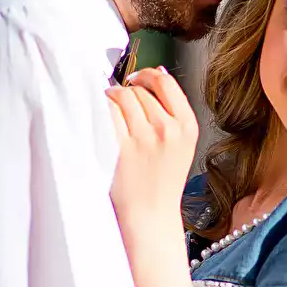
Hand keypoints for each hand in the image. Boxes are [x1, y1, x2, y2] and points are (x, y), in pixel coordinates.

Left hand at [105, 66, 200, 226]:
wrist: (150, 213)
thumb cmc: (162, 180)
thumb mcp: (182, 143)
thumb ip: (173, 110)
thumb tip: (157, 73)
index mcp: (186, 126)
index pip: (165, 83)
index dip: (147, 75)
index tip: (137, 79)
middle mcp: (167, 130)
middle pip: (141, 89)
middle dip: (128, 90)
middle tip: (120, 101)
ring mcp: (143, 138)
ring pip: (123, 96)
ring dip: (112, 97)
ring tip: (109, 108)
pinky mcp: (120, 147)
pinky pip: (107, 112)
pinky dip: (101, 110)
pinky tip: (100, 117)